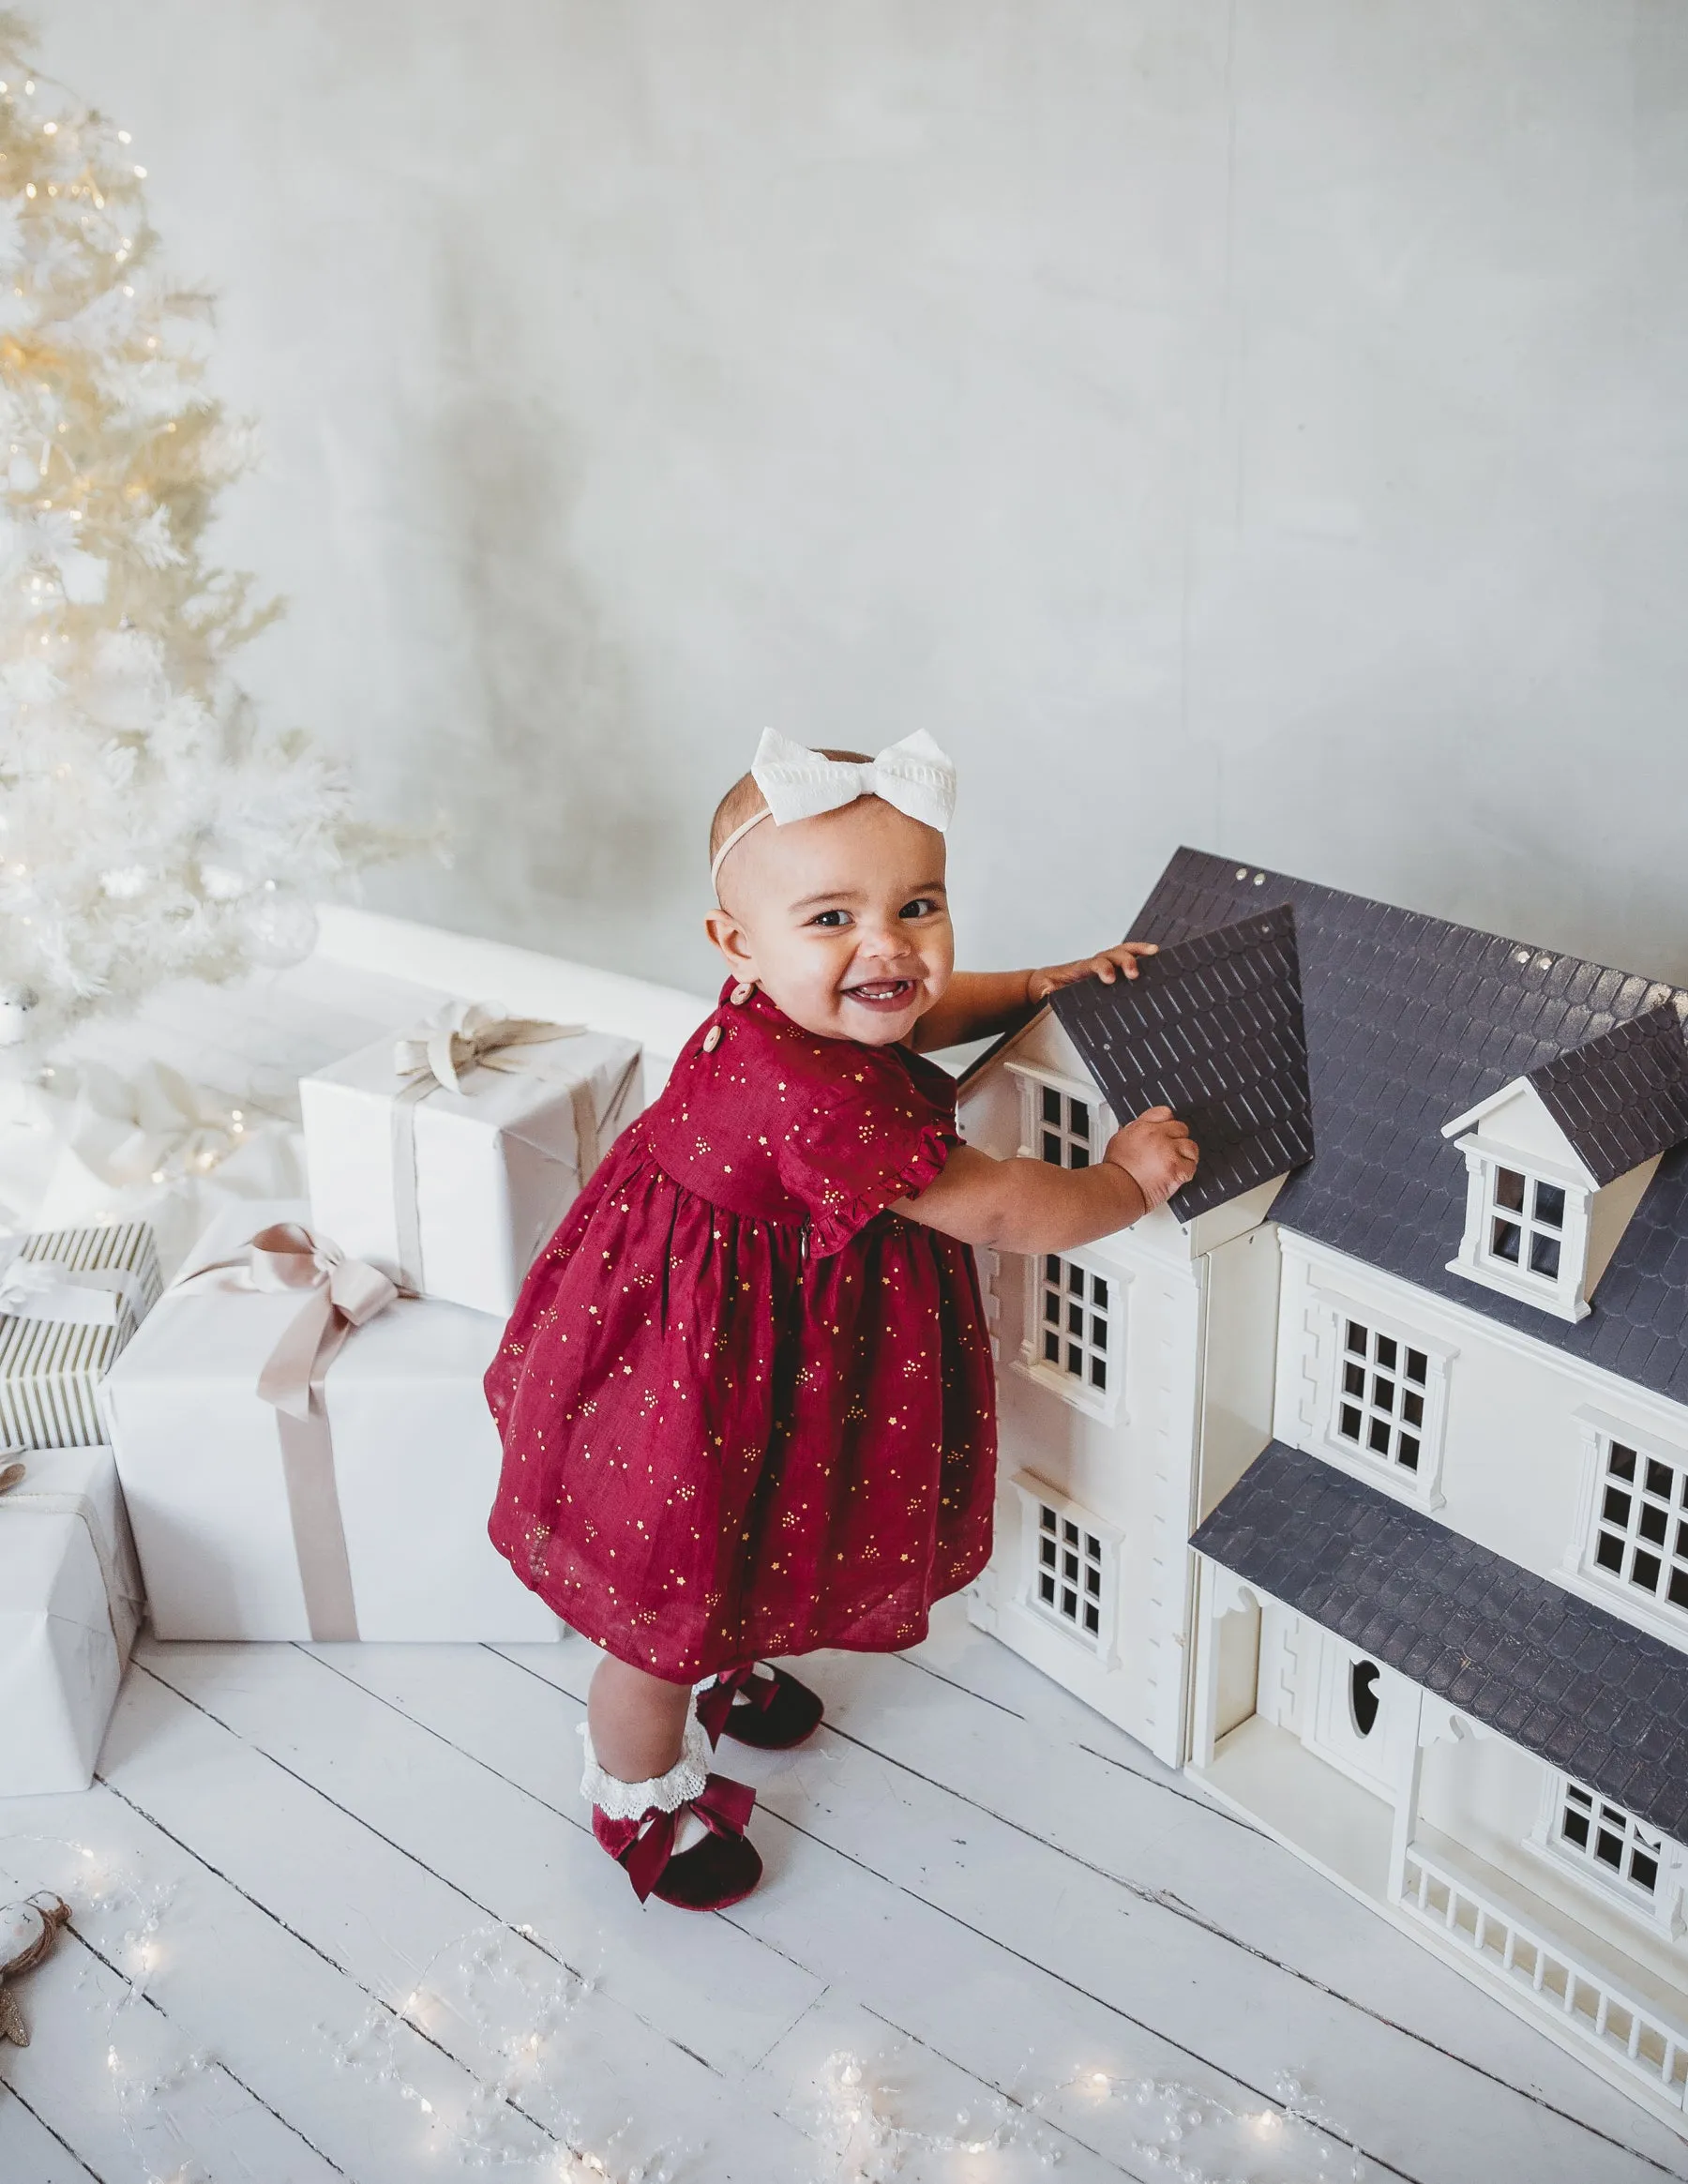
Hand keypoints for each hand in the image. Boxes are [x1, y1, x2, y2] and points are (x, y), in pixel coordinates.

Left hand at [1028, 942, 1157, 1001]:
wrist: (1047, 981)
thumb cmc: (1048, 986)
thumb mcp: (1045, 990)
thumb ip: (1047, 991)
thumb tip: (1048, 991)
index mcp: (1080, 969)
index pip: (1094, 964)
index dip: (1103, 968)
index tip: (1110, 979)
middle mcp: (1095, 962)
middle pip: (1112, 955)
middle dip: (1125, 961)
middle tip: (1133, 973)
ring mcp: (1103, 962)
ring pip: (1122, 952)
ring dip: (1138, 950)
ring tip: (1154, 951)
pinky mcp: (1110, 967)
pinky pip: (1127, 957)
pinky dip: (1140, 954)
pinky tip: (1155, 955)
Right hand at [1105, 1106, 1198, 1210]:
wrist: (1117, 1189)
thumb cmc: (1115, 1171)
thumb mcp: (1119, 1140)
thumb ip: (1135, 1132)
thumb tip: (1140, 1131)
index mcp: (1142, 1127)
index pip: (1165, 1113)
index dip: (1168, 1123)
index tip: (1168, 1132)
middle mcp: (1157, 1136)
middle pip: (1181, 1129)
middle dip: (1178, 1141)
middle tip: (1171, 1153)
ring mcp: (1168, 1151)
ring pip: (1191, 1147)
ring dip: (1186, 1156)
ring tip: (1176, 1165)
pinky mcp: (1176, 1169)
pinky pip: (1192, 1166)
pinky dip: (1186, 1173)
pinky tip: (1176, 1176)